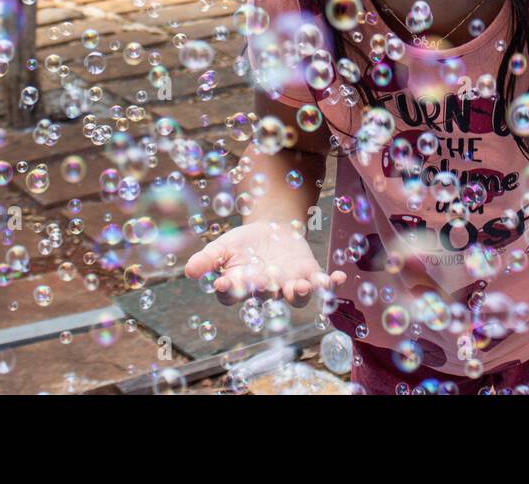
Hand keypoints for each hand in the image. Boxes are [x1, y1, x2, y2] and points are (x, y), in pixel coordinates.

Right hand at [184, 221, 346, 307]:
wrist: (271, 230)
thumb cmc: (244, 243)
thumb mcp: (222, 247)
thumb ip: (207, 259)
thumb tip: (188, 271)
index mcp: (241, 287)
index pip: (232, 293)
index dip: (228, 289)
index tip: (223, 281)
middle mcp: (266, 291)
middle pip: (265, 297)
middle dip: (266, 291)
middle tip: (265, 284)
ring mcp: (288, 285)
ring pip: (294, 298)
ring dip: (298, 294)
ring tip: (300, 286)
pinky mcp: (308, 275)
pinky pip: (321, 284)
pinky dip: (331, 283)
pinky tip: (339, 276)